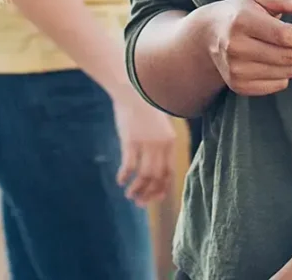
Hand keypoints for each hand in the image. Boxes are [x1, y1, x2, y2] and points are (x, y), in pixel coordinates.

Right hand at [113, 93, 177, 207]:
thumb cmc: (145, 107)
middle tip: (139, 202)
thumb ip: (161, 144)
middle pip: (157, 177)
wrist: (133, 89)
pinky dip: (125, 176)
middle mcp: (161, 145)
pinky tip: (120, 180)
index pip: (169, 172)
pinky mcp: (131, 141)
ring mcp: (146, 143)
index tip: (155, 198)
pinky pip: (129, 166)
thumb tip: (156, 165)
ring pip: (144, 176)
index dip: (162, 188)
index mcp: (170, 142)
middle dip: (149, 193)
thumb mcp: (160, 125)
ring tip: (130, 195)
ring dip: (137, 189)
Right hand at [195, 0, 291, 97]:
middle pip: (287, 57)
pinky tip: (275, 61)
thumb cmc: (242, 12)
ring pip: (285, 73)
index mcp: (242, 21)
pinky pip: (277, 85)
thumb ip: (288, 0)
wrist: (207, 35)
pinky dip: (284, 75)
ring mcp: (235, 69)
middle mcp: (235, 47)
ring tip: (288, 48)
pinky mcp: (237, 85)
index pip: (284, 35)